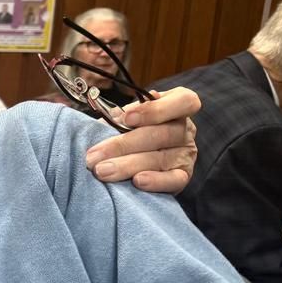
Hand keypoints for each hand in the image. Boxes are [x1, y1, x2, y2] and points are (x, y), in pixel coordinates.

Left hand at [84, 86, 200, 193]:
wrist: (137, 158)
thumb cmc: (130, 130)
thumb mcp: (127, 117)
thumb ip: (122, 115)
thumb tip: (110, 118)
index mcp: (176, 106)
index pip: (183, 101)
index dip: (156, 110)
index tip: (127, 117)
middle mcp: (185, 128)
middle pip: (162, 134)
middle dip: (123, 145)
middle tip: (94, 155)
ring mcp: (186, 153)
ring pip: (161, 158)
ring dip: (128, 165)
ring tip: (102, 171)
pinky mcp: (184, 175)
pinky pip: (174, 179)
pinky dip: (156, 181)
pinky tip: (137, 181)